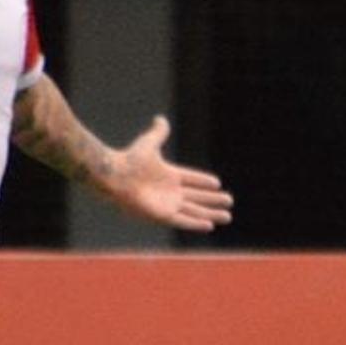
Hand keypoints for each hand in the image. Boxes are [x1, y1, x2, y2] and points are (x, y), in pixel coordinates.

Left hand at [106, 117, 233, 232]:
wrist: (116, 176)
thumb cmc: (130, 160)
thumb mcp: (149, 143)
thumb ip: (158, 133)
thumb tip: (160, 119)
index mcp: (168, 175)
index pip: (191, 179)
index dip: (203, 181)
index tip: (217, 183)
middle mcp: (169, 191)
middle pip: (197, 197)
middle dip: (213, 200)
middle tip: (229, 201)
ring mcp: (167, 204)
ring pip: (194, 211)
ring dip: (210, 214)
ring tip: (227, 216)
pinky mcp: (162, 215)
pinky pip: (183, 221)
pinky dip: (196, 223)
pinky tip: (209, 225)